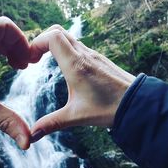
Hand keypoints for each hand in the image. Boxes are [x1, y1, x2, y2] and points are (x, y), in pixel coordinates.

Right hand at [29, 26, 135, 142]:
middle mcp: (84, 54)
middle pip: (58, 31)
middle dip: (42, 41)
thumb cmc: (109, 108)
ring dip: (54, 45)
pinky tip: (65, 68)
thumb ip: (52, 123)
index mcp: (75, 64)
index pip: (52, 37)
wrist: (138, 103)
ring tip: (45, 62)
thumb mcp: (76, 116)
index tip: (30, 59)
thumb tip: (32, 135)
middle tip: (34, 58)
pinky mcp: (99, 59)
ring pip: (69, 37)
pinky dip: (65, 50)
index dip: (36, 43)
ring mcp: (93, 54)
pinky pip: (78, 46)